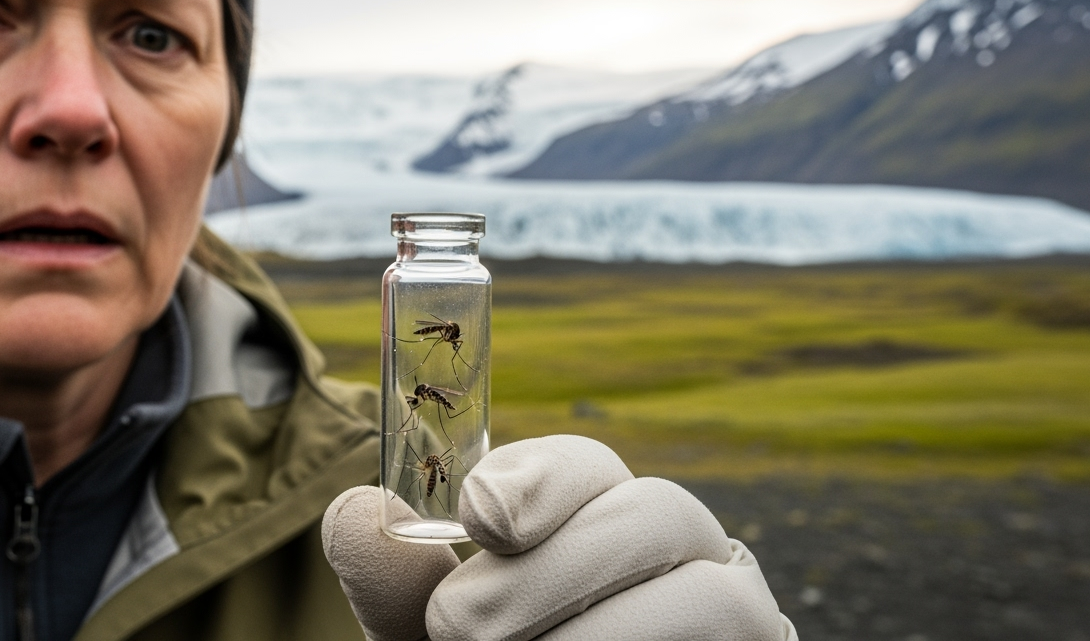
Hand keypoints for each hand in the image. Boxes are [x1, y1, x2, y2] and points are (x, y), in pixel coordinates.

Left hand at [322, 435, 796, 640]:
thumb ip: (400, 588)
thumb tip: (355, 510)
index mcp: (599, 527)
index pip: (590, 465)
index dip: (539, 475)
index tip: (477, 516)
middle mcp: (681, 562)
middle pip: (659, 509)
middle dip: (555, 564)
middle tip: (461, 630)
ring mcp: (733, 624)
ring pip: (712, 592)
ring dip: (604, 628)